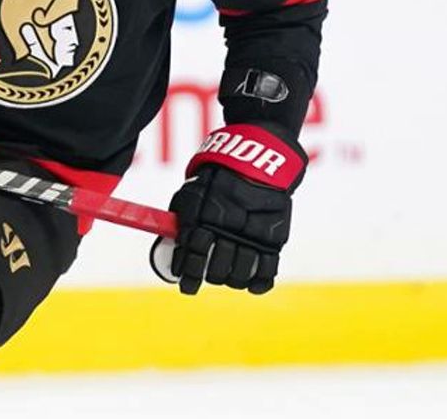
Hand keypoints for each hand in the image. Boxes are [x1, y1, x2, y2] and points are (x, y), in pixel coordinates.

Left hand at [152, 123, 305, 294]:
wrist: (254, 160)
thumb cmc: (216, 180)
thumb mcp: (191, 193)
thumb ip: (182, 221)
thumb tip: (173, 248)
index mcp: (204, 218)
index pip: (194, 256)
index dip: (189, 275)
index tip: (186, 286)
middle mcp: (227, 229)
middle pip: (216, 269)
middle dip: (209, 277)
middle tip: (207, 276)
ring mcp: (252, 235)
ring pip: (240, 274)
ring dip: (231, 280)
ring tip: (227, 277)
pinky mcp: (274, 237)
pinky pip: (267, 269)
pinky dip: (258, 283)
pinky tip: (250, 286)